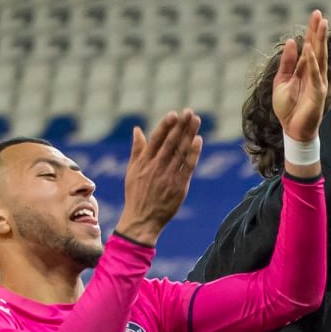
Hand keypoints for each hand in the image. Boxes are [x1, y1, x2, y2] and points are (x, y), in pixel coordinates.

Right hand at [116, 110, 202, 244]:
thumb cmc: (136, 195)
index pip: (156, 139)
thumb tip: (138, 130)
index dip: (166, 126)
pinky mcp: (179, 186)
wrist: (142, 220)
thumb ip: (137, 150)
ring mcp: (168, 176)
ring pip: (181, 151)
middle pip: (171, 142)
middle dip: (180, 126)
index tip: (174, 114)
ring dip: (189, 135)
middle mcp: (156, 167)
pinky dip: (193, 153)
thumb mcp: (132, 171)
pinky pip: (188, 167)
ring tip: (196, 121)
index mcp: (143, 162)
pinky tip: (198, 141)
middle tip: (189, 112)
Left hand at [272, 10, 329, 150]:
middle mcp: (314, 73)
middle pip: (317, 47)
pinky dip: (313, 62)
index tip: (316, 15)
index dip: (312, 31)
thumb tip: (291, 42)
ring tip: (321, 24)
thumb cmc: (287, 108)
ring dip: (320, 40)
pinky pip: (315, 74)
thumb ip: (287, 63)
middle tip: (320, 13)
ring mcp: (318, 82)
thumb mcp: (281, 81)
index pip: (309, 46)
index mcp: (304, 69)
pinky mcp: (318, 93)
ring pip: (320, 57)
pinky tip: (310, 48)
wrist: (292, 129)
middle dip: (318, 31)